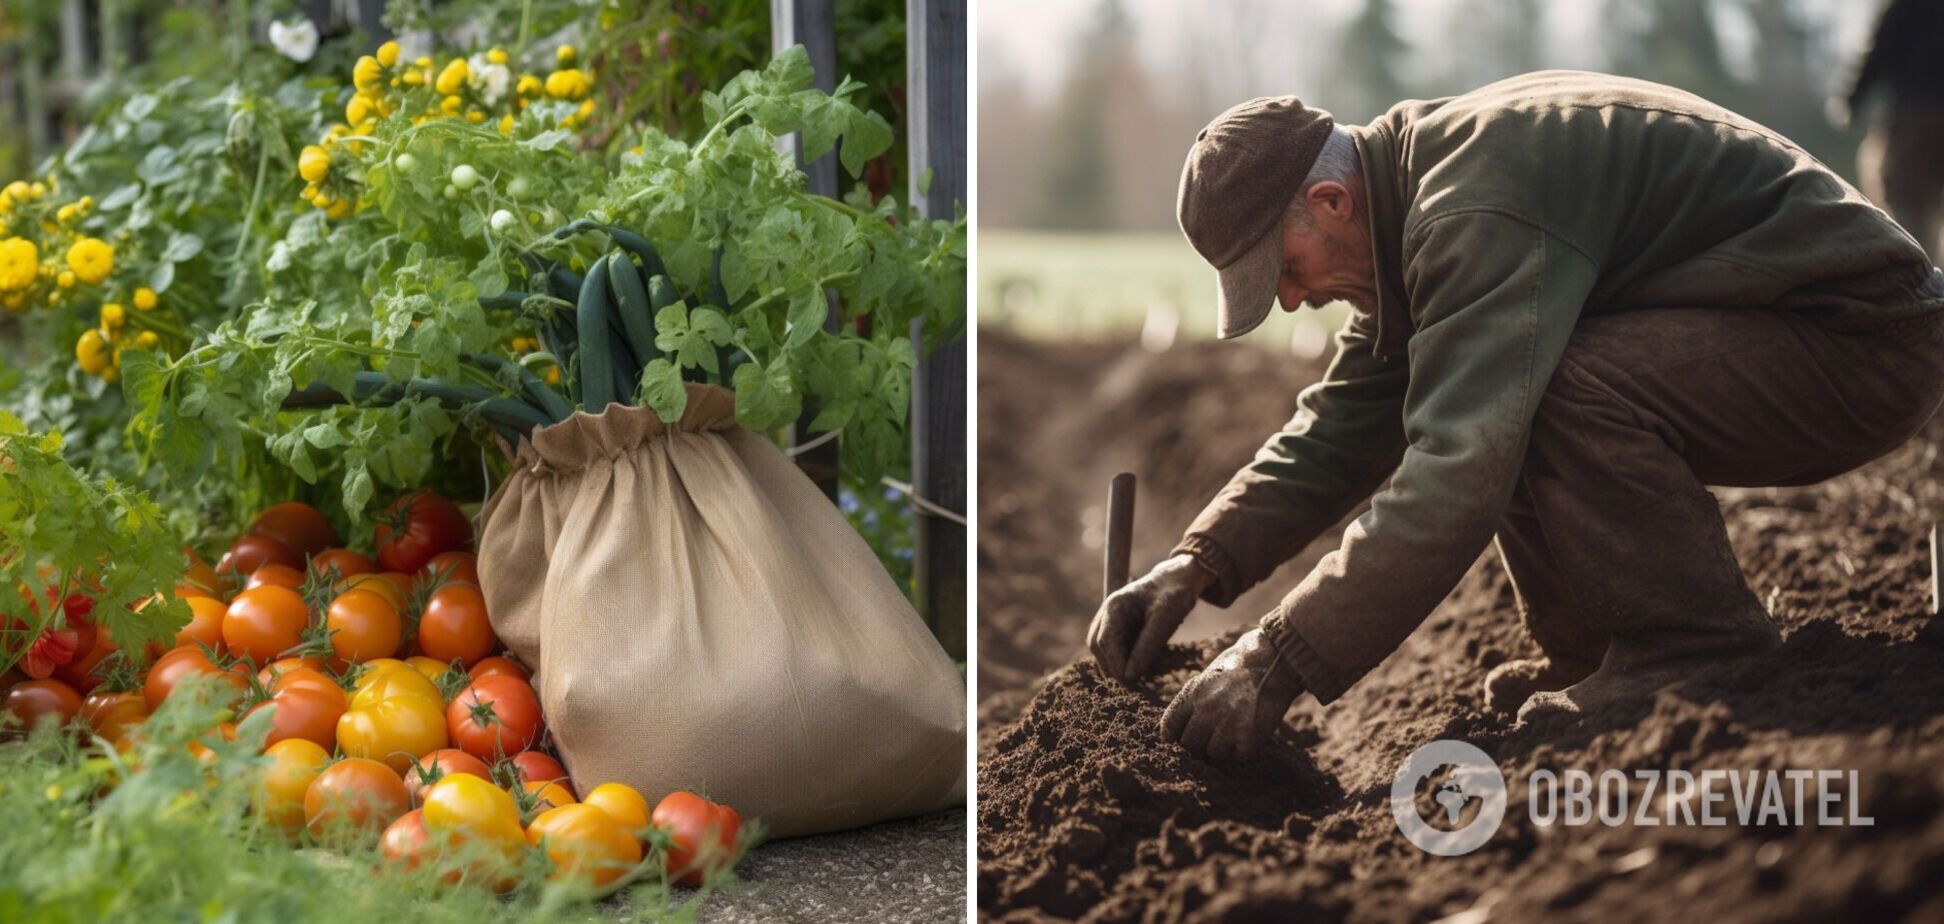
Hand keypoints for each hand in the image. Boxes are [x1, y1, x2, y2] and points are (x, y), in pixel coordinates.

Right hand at [1087, 554, 1214, 679]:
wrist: (1180, 579)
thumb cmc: (1174, 594)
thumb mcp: (1166, 618)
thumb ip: (1147, 646)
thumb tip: (1130, 675)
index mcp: (1115, 606)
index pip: (1104, 641)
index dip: (1114, 663)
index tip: (1130, 681)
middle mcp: (1108, 613)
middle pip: (1098, 647)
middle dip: (1113, 666)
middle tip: (1134, 684)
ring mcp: (1112, 620)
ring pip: (1104, 650)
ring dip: (1117, 665)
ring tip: (1138, 679)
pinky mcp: (1121, 628)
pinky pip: (1116, 649)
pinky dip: (1125, 661)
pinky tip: (1141, 667)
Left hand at [1161, 628, 1304, 762]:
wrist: (1273, 662)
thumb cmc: (1240, 669)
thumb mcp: (1207, 678)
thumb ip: (1192, 702)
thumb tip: (1178, 730)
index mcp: (1193, 695)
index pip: (1169, 727)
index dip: (1173, 737)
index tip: (1179, 740)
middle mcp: (1207, 711)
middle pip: (1189, 746)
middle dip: (1198, 746)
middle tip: (1209, 740)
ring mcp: (1228, 725)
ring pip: (1213, 755)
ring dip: (1221, 749)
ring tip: (1231, 735)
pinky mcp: (1249, 737)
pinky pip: (1237, 757)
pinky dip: (1241, 751)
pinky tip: (1246, 736)